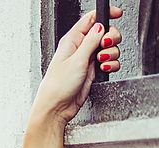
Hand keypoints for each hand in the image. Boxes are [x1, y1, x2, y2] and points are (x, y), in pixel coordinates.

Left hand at [32, 5, 123, 125]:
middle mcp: (80, 48)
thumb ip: (90, 41)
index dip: (105, 15)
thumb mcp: (76, 60)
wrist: (57, 107)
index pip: (91, 19)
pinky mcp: (92, 70)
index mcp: (72, 41)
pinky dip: (111, 64)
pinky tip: (104, 69)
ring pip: (109, 47)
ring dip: (111, 53)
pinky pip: (109, 61)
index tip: (117, 15)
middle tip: (105, 47)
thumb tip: (100, 26)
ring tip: (101, 62)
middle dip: (111, 38)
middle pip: (105, 32)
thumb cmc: (58, 86)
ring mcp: (87, 59)